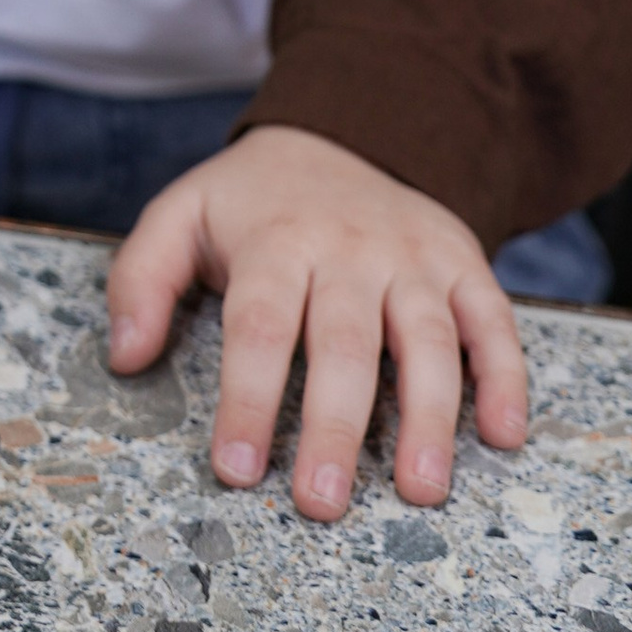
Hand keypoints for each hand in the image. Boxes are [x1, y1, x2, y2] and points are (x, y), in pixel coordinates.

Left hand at [108, 123, 527, 518]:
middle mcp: (350, 248)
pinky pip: (494, 319)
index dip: (247, 400)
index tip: (237, 471)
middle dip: (336, 427)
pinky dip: (506, 375)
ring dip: (430, 417)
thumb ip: (141, 278)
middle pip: (345, 343)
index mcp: (276, 239)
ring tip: (420, 489)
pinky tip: (504, 435)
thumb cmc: (255, 201)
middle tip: (324, 502)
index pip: (259, 326)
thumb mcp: (182, 213)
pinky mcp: (463, 262)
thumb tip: (125, 357)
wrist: (343, 129)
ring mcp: (413, 256)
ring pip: (429, 339)